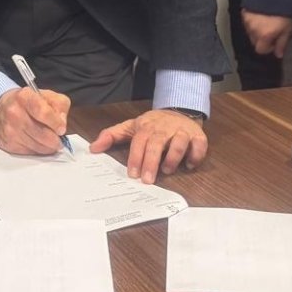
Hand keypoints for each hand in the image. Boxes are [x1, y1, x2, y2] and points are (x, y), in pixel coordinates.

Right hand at [0, 87, 70, 154]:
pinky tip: (38, 142)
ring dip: (48, 146)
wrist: (2, 108)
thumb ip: (60, 105)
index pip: (43, 113)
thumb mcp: (47, 95)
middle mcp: (14, 113)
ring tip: (50, 140)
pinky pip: (30, 152)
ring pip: (38, 146)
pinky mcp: (8, 144)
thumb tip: (62, 123)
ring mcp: (10, 130)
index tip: (61, 129)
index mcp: (24, 97)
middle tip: (58, 138)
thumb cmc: (27, 102)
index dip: (56, 123)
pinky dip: (38, 149)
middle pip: (42, 134)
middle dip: (55, 139)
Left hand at [89, 109, 206, 183]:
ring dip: (174, 157)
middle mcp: (164, 128)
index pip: (139, 141)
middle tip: (148, 180)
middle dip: (152, 162)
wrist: (177, 111)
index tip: (132, 174)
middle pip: (157, 143)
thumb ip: (111, 136)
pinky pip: (199, 144)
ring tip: (167, 171)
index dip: (136, 157)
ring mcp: (182, 130)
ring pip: (179, 142)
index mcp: (146, 127)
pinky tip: (188, 165)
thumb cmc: (151, 125)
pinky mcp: (197, 135)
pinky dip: (195, 155)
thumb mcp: (130, 127)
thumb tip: (93, 149)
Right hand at [243, 10, 291, 57]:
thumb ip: (282, 43)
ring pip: (250, 33)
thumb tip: (278, 55)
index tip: (274, 43)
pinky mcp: (244, 12)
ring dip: (256, 31)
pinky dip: (252, 22)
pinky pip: (247, 23)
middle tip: (271, 32)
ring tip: (266, 23)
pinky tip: (260, 17)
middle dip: (262, 40)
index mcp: (263, 36)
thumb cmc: (283, 11)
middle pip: (254, 42)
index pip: (260, 50)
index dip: (267, 48)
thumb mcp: (287, 28)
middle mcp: (252, 30)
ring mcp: (247, 21)